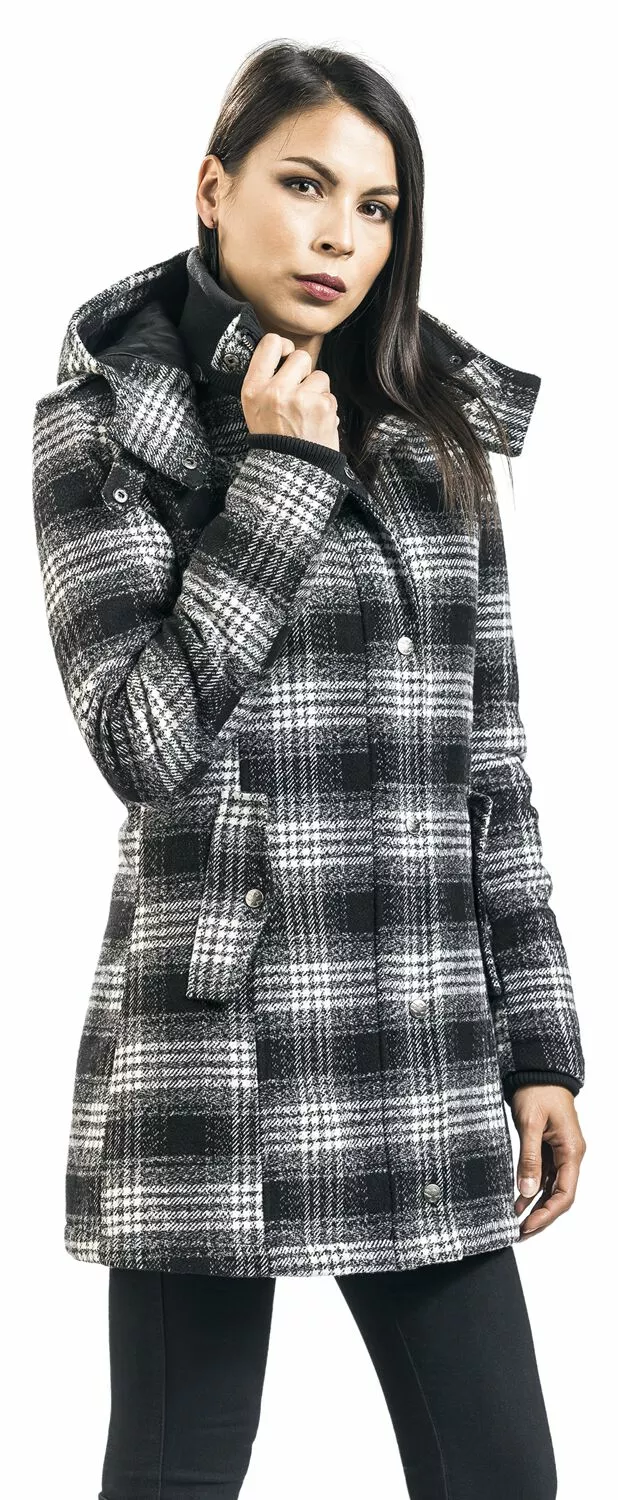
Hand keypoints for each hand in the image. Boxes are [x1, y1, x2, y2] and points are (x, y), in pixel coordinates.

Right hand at [241, 333, 340, 450]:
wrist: (291, 471)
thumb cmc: (273, 440)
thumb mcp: (255, 409)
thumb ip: (265, 381)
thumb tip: (284, 354)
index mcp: (253, 388)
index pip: (270, 343)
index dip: (283, 346)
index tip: (286, 356)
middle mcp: (275, 390)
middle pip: (300, 356)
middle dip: (303, 373)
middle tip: (298, 394)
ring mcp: (300, 398)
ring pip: (319, 376)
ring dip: (317, 391)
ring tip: (307, 413)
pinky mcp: (322, 406)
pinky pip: (330, 395)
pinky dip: (326, 408)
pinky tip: (315, 424)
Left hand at [512, 1085, 585, 1238]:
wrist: (538, 1069)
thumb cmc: (538, 1090)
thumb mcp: (530, 1123)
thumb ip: (529, 1157)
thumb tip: (526, 1191)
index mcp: (571, 1151)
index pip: (565, 1194)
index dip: (547, 1214)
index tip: (527, 1226)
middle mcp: (569, 1155)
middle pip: (560, 1196)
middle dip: (542, 1217)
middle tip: (520, 1233)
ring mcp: (560, 1152)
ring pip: (551, 1189)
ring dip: (535, 1207)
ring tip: (516, 1224)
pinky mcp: (548, 1148)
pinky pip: (543, 1176)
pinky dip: (531, 1190)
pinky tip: (517, 1202)